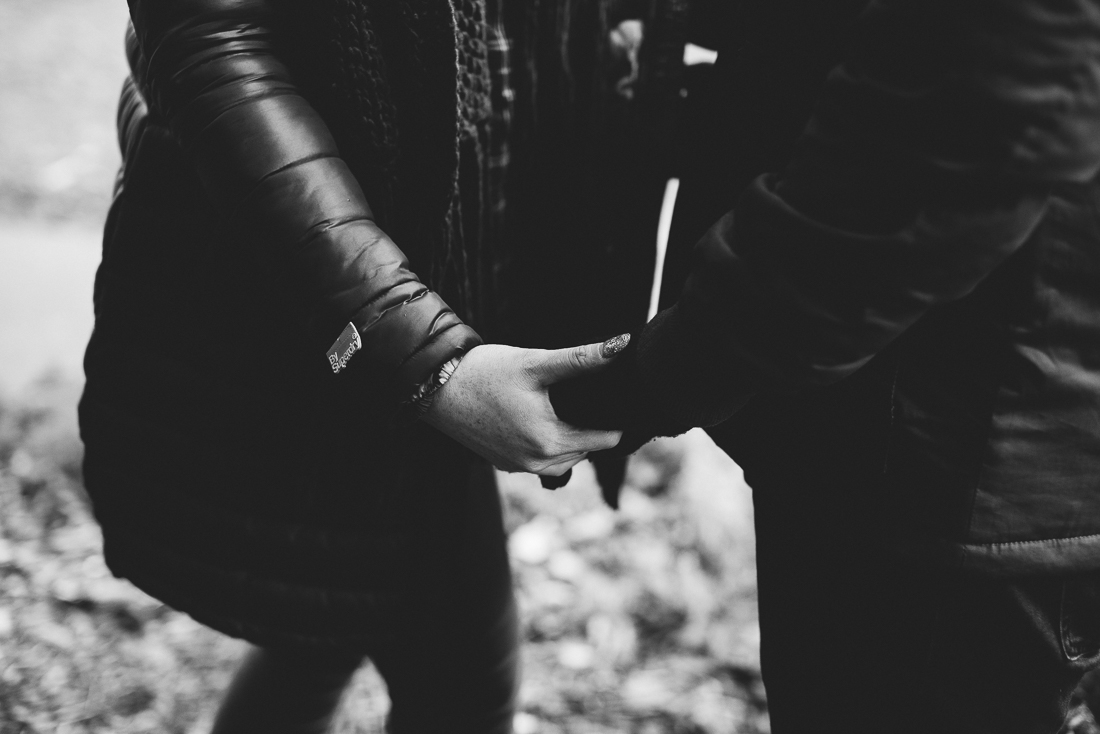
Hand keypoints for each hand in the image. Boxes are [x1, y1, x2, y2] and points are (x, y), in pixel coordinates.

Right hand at [423, 342, 622, 474]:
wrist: (436, 386)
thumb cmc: (485, 372)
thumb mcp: (536, 362)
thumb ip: (582, 358)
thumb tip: (622, 345)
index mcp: (550, 441)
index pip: (606, 439)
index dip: (617, 418)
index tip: (620, 400)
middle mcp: (536, 463)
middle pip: (586, 450)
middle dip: (594, 428)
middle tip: (600, 399)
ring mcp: (518, 466)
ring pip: (564, 460)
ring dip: (573, 439)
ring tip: (575, 410)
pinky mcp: (502, 463)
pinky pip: (539, 460)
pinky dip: (549, 445)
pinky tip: (545, 420)